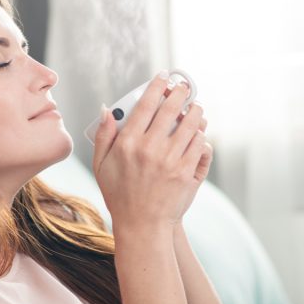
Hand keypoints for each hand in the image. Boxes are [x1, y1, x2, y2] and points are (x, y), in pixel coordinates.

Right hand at [92, 72, 212, 240]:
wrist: (141, 225)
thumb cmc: (119, 195)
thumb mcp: (101, 166)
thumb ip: (103, 136)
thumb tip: (107, 108)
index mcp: (127, 143)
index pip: (146, 104)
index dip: (156, 86)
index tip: (163, 77)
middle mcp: (149, 149)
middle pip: (170, 109)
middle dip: (180, 92)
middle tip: (184, 87)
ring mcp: (170, 161)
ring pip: (190, 124)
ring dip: (195, 110)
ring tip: (196, 106)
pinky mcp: (186, 173)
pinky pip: (199, 145)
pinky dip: (201, 135)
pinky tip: (200, 130)